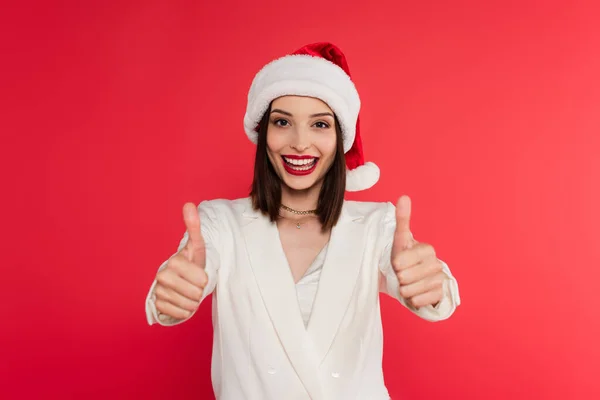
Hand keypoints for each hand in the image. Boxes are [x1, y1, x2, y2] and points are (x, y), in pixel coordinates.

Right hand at [154, 203, 208, 319]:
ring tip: (188, 292)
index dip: (204, 279)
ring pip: (188, 306)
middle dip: (199, 291)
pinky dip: (185, 311)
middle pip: (195, 294)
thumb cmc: (191, 263)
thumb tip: (189, 204)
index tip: (199, 273)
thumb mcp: (197, 246)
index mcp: (174, 261)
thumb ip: (194, 226)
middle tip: (194, 284)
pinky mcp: (157, 305)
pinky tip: (181, 301)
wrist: (179, 280)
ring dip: (193, 302)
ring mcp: (158, 291)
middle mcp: (162, 275)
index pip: (201, 279)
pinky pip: (179, 314)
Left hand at [391, 195, 445, 307]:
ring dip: (405, 290)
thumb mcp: (400, 239)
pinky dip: (414, 300)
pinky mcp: (441, 295)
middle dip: (399, 278)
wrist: (411, 280)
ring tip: (406, 285)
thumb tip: (404, 197)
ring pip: (413, 289)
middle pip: (406, 276)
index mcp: (427, 249)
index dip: (395, 264)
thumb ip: (402, 219)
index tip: (397, 263)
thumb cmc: (403, 258)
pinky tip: (415, 294)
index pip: (401, 260)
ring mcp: (440, 280)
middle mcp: (436, 263)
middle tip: (401, 275)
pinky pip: (423, 300)